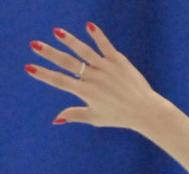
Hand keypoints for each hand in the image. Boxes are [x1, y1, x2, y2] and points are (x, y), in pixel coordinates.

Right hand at [25, 22, 164, 131]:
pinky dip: (98, 36)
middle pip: (67, 63)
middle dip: (49, 54)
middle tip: (35, 45)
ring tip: (57, 32)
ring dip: (70, 41)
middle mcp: (94, 78)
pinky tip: (89, 26)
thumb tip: (55, 119)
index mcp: (86, 92)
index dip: (44, 75)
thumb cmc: (120, 116)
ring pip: (84, 51)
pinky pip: (106, 46)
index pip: (60, 81)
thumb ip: (75, 114)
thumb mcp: (96, 118)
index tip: (29, 68)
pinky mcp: (119, 61)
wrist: (146, 111)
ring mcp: (106, 68)